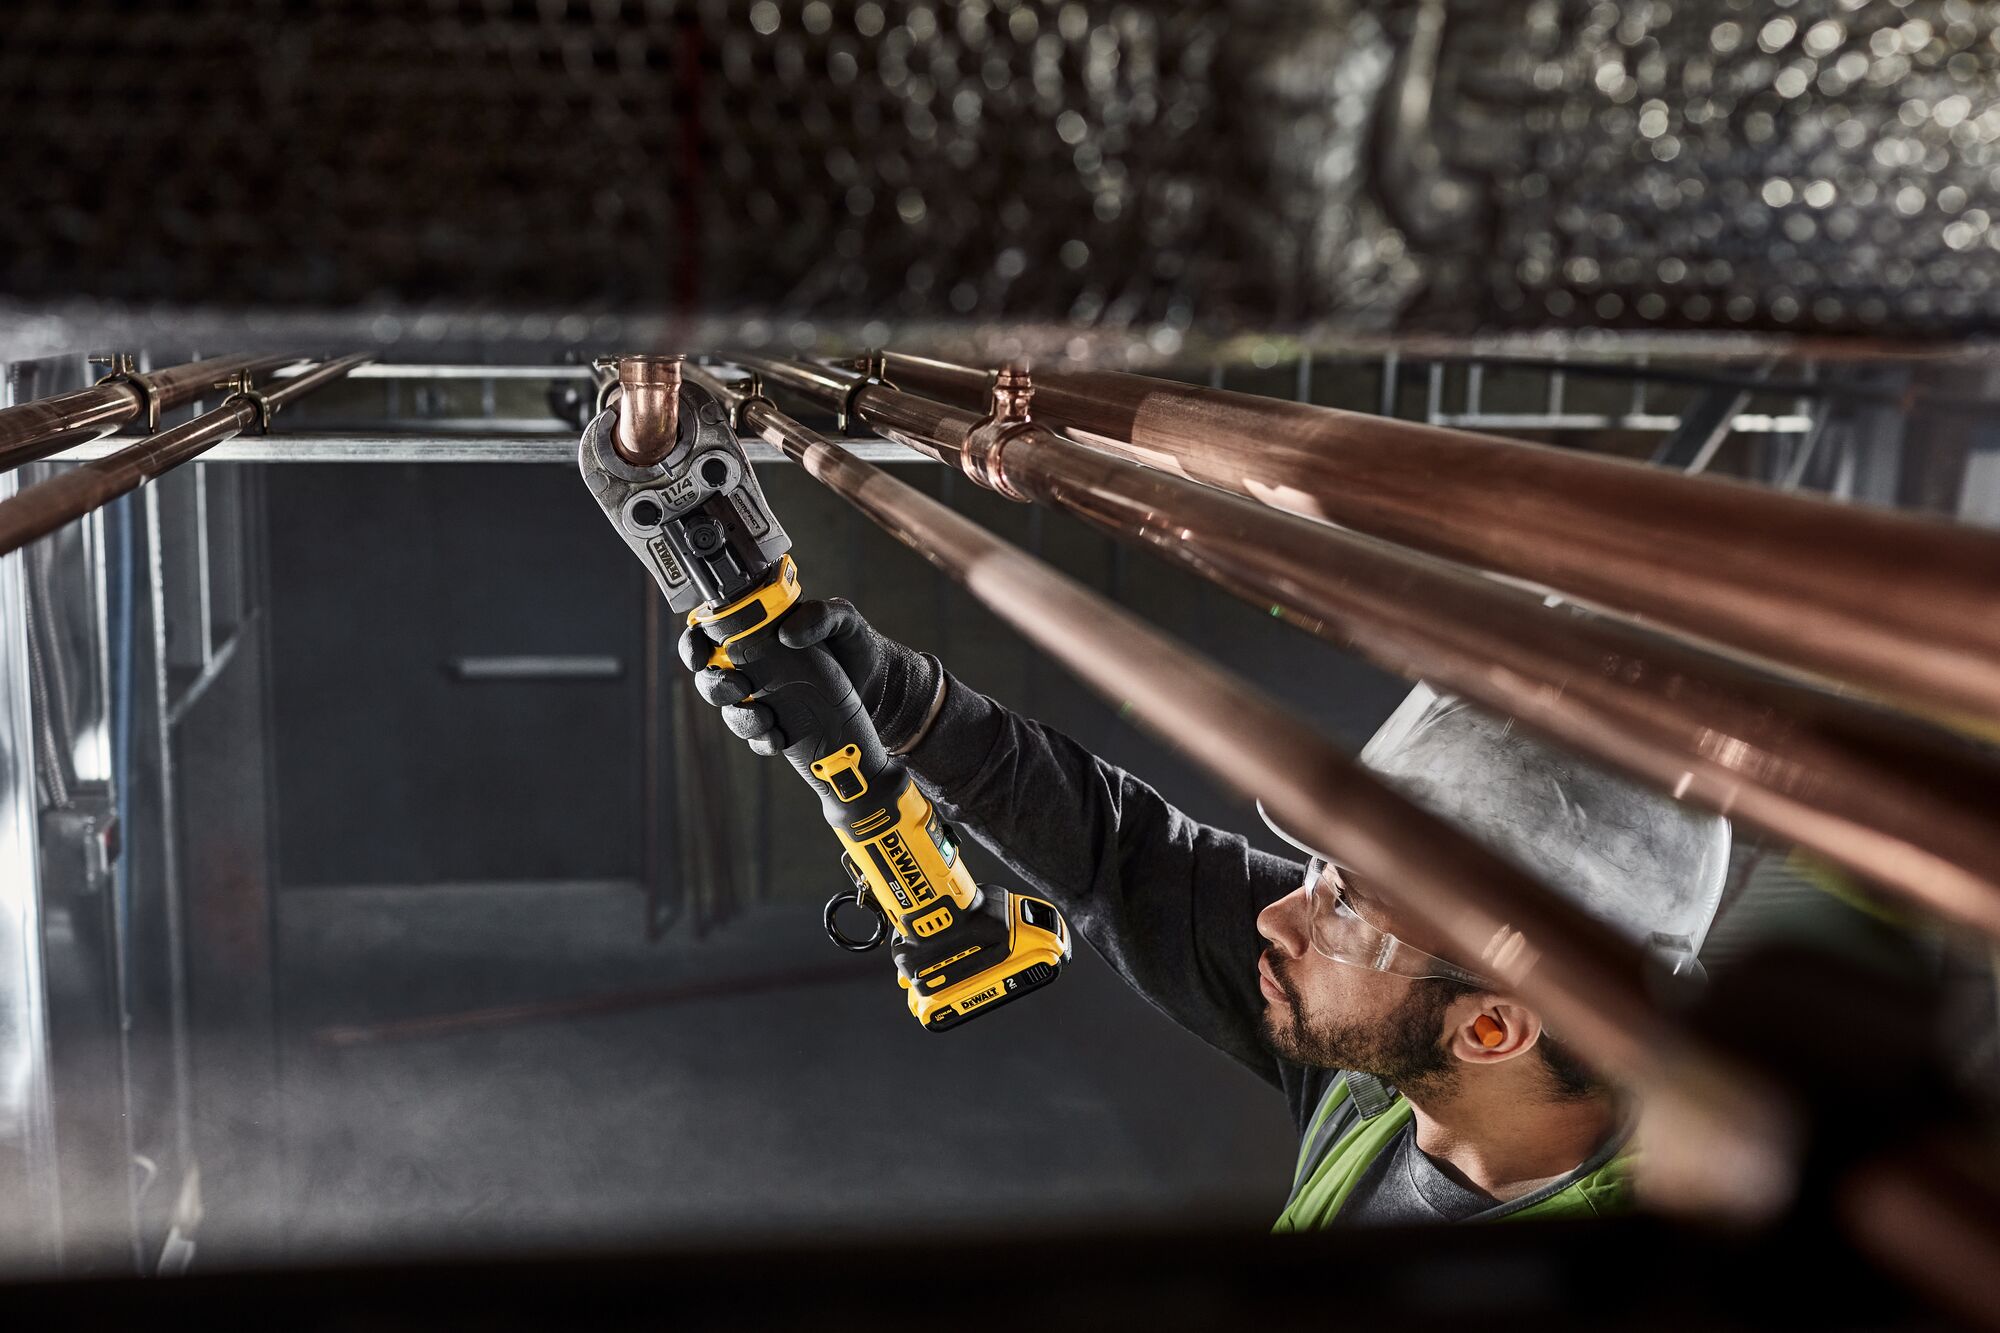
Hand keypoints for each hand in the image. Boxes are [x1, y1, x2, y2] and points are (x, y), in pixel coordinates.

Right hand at [678, 598, 941, 755]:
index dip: (692, 645)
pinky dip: (763, 742)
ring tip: (766, 719)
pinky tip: (779, 739)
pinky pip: (758, 739)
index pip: (708, 635)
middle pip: (709, 679)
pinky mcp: (780, 726)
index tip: (700, 655)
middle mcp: (754, 667)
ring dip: (740, 719)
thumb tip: (786, 634)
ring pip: (730, 713)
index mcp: (757, 634)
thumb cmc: (857, 645)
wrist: (883, 686)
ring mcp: (765, 699)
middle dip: (715, 687)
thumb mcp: (845, 620)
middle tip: (741, 688)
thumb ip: (820, 614)